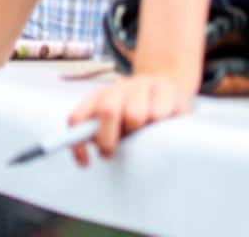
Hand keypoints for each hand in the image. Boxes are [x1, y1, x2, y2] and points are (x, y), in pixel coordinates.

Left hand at [66, 74, 193, 165]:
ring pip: (134, 114)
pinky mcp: (165, 88)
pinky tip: (161, 126)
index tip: (86, 163)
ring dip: (138, 131)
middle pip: (107, 111)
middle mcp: (118, 87)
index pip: (78, 117)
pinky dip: (158, 125)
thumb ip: (99, 135)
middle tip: (112, 152)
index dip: (78, 142)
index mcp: (99, 97)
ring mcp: (141, 85)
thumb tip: (87, 156)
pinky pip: (157, 113)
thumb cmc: (139, 118)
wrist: (171, 94)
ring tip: (143, 133)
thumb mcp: (116, 127)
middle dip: (108, 138)